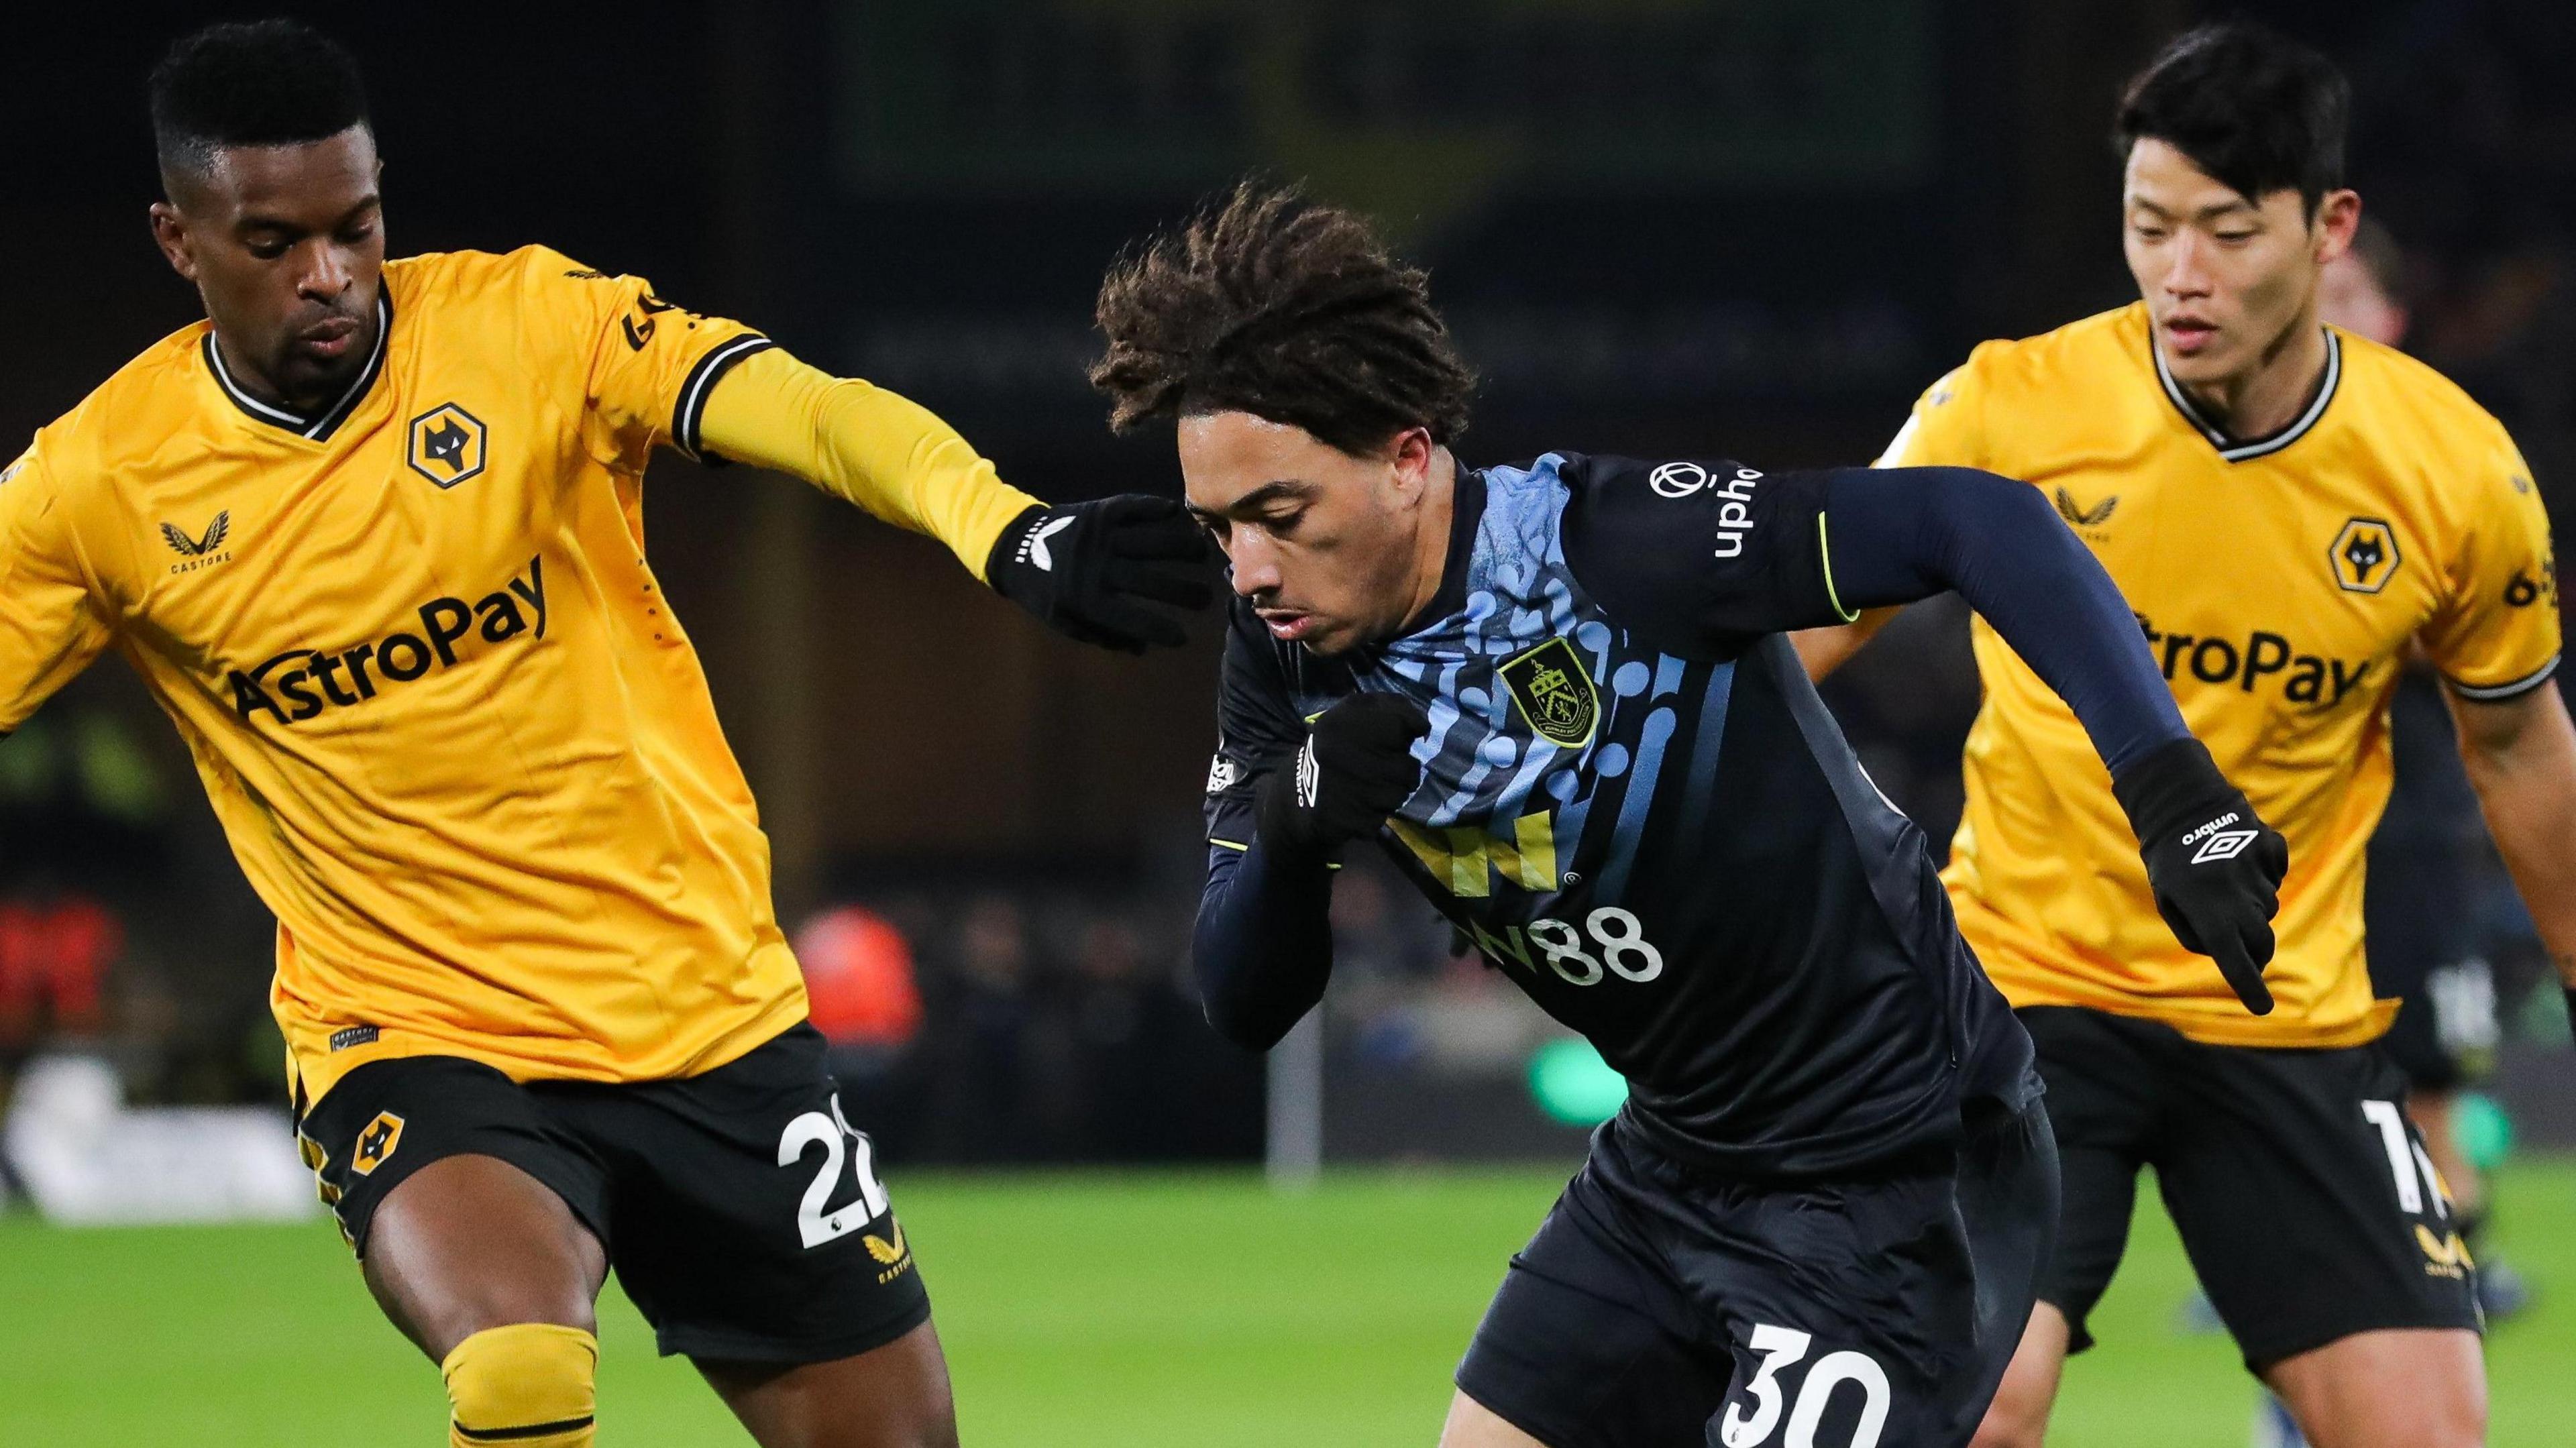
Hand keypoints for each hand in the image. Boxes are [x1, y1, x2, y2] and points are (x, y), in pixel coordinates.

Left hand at [986, 496, 1215, 652]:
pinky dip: (1157, 509)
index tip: (1183, 637)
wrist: (1015, 544)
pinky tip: (1179, 514)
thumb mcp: (1064, 621)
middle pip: (1149, 580)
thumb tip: (1143, 648)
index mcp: (1086, 599)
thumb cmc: (1044, 589)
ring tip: (1203, 553)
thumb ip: (1103, 636)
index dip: (1160, 630)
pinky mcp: (1100, 511)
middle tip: (1207, 598)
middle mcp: (1097, 567)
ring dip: (1180, 547)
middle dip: (1182, 592)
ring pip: (1149, 540)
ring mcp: (1100, 535)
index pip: (1131, 619)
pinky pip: (1134, 508)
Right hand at [1255, 694, 1432, 857]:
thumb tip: (1422, 723)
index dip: (1413, 726)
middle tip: (1386, 769)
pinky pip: (1383, 817)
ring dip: (1392, 793)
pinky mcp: (1350, 819)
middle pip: (1408, 766)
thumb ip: (1386, 709)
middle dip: (1403, 770)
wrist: (1296, 797)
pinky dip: (1375, 814)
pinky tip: (1359, 806)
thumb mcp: (1348, 717)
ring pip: (1399, 794)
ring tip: (1370, 788)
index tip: (1415, 731)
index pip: (1399, 722)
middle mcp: (1344, 753)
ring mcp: (1348, 789)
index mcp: (1341, 723)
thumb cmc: (1333, 751)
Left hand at [2112, 738, 2289, 1013]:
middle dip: (2256, 954)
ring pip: (2267, 907)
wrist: (2181, 804)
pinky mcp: (2271, 848)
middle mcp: (2238, 892)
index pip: (2235, 959)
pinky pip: (2275, 875)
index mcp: (2209, 909)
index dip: (2249, 986)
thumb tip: (2229, 952)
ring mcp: (2257, 870)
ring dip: (2252, 909)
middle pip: (2262, 941)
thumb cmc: (2169, 861)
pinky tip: (2240, 862)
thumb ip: (2197, 932)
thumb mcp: (2170, 901)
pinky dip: (2264, 876)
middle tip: (2244, 954)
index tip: (2262, 1008)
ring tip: (2223, 885)